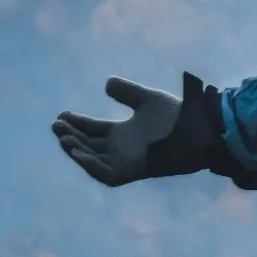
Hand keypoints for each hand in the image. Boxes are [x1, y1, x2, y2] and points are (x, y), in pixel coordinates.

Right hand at [52, 77, 180, 186]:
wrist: (200, 129)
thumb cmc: (180, 116)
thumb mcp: (149, 100)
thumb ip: (128, 93)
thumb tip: (107, 83)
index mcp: (123, 133)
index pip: (93, 129)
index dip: (77, 122)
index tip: (62, 114)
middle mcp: (121, 149)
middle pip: (88, 144)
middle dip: (70, 135)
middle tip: (56, 124)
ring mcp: (126, 161)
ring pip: (92, 159)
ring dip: (76, 149)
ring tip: (63, 136)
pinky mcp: (133, 172)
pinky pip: (106, 173)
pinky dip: (91, 164)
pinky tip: (78, 151)